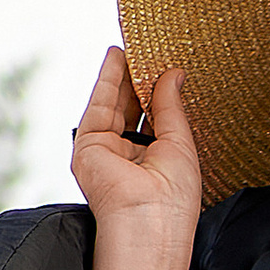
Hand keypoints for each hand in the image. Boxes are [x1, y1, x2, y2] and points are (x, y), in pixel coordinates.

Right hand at [70, 48, 203, 246]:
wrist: (148, 223)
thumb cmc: (172, 199)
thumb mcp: (181, 142)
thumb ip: (171, 106)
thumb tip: (173, 75)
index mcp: (156, 163)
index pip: (156, 121)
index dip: (159, 93)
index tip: (166, 66)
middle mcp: (130, 157)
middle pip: (133, 109)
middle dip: (140, 80)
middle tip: (149, 50)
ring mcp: (107, 151)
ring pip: (115, 104)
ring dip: (124, 75)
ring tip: (135, 46)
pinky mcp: (88, 146)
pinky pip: (99, 105)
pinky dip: (108, 80)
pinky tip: (117, 58)